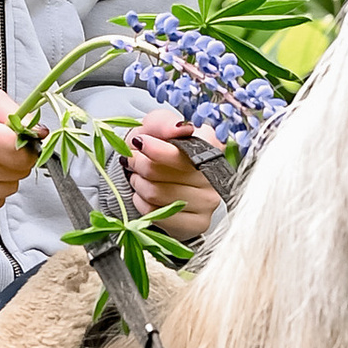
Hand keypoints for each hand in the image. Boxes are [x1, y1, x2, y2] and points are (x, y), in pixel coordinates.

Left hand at [128, 105, 218, 241]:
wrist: (157, 176)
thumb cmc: (159, 149)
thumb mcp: (158, 126)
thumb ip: (165, 123)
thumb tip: (181, 128)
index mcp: (209, 146)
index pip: (180, 151)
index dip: (155, 148)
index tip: (139, 143)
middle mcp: (213, 176)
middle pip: (158, 171)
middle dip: (138, 164)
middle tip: (133, 160)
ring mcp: (208, 203)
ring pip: (155, 193)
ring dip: (138, 183)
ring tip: (138, 177)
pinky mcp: (198, 224)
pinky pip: (156, 214)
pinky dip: (141, 203)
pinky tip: (144, 195)